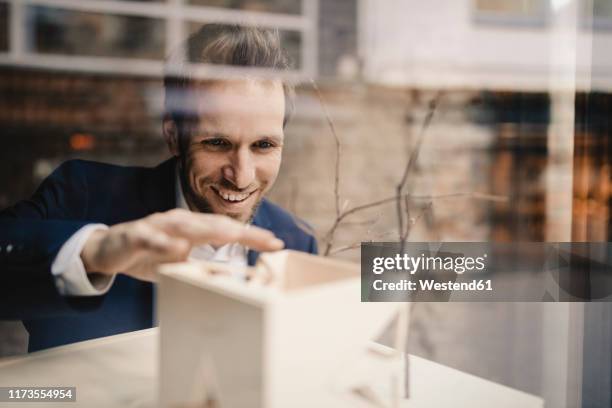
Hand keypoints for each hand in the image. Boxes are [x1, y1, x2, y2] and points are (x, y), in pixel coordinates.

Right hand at [80, 208, 283, 281]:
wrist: (108, 251)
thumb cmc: (149, 255)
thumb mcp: (179, 265)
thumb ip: (202, 267)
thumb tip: (230, 276)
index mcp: (192, 228)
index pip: (227, 230)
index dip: (252, 237)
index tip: (276, 244)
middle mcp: (179, 222)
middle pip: (214, 224)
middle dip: (242, 231)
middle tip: (267, 240)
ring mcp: (157, 226)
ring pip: (186, 225)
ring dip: (209, 230)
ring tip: (233, 236)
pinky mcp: (136, 234)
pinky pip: (150, 238)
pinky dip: (162, 242)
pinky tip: (175, 247)